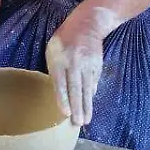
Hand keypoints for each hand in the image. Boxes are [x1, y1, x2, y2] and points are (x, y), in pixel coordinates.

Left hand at [46, 8, 120, 126]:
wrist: (86, 25)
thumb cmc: (63, 41)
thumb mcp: (52, 51)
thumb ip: (55, 70)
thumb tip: (61, 93)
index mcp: (59, 59)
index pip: (61, 82)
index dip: (63, 98)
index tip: (66, 113)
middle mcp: (74, 63)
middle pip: (76, 88)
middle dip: (78, 107)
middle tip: (78, 123)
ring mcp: (88, 64)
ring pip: (87, 88)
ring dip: (87, 105)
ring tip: (87, 120)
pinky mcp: (97, 65)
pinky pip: (94, 82)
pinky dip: (92, 94)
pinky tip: (90, 104)